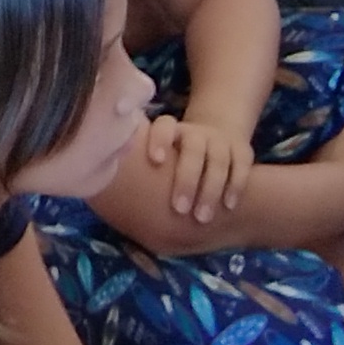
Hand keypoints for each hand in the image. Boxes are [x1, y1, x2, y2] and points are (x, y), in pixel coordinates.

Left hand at [142, 113, 254, 228]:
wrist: (215, 138)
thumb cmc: (174, 159)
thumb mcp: (156, 158)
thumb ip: (137, 168)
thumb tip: (100, 183)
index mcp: (172, 131)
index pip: (164, 126)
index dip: (160, 140)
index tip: (154, 160)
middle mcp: (197, 133)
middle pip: (194, 149)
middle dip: (187, 179)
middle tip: (178, 209)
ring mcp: (221, 141)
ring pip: (219, 160)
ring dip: (211, 189)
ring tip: (202, 218)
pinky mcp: (242, 150)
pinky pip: (242, 165)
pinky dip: (236, 185)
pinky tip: (228, 206)